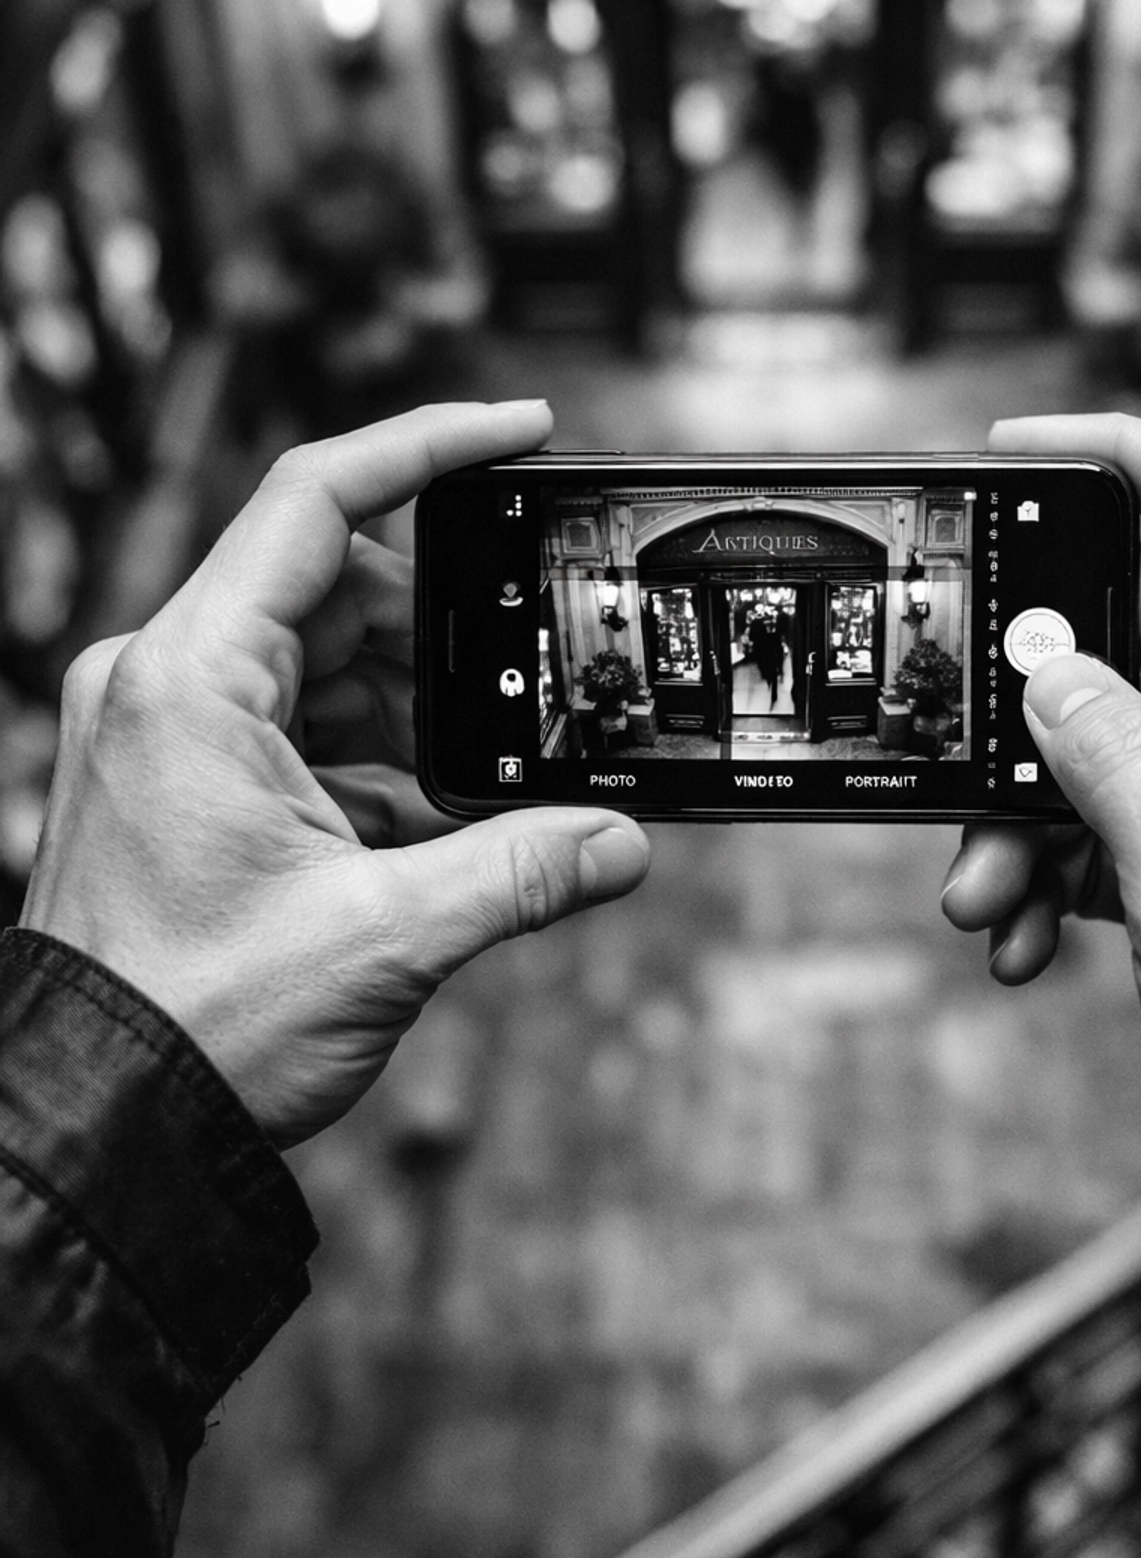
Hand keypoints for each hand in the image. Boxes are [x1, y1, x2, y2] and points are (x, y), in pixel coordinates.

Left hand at [20, 402, 649, 1147]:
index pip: (318, 497)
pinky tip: (428, 826)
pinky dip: (371, 759)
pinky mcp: (178, 780)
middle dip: (441, 632)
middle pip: (334, 586)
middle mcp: (163, 681)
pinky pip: (297, 726)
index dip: (429, 445)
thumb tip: (623, 841)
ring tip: (478, 784)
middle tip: (529, 677)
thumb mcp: (384, 940)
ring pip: (321, 661)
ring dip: (410, 709)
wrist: (99, 1127)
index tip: (520, 430)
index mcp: (190, 678)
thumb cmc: (191, 1027)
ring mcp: (165, 730)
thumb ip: (520, 871)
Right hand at [943, 413, 1140, 1208]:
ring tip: (983, 893)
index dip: (1118, 451)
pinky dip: (1073, 861)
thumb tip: (1040, 663)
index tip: (1013, 451)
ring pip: (1125, 736)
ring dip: (1036, 807)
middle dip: (1035, 700)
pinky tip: (1026, 934)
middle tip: (958, 749)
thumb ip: (1105, 752)